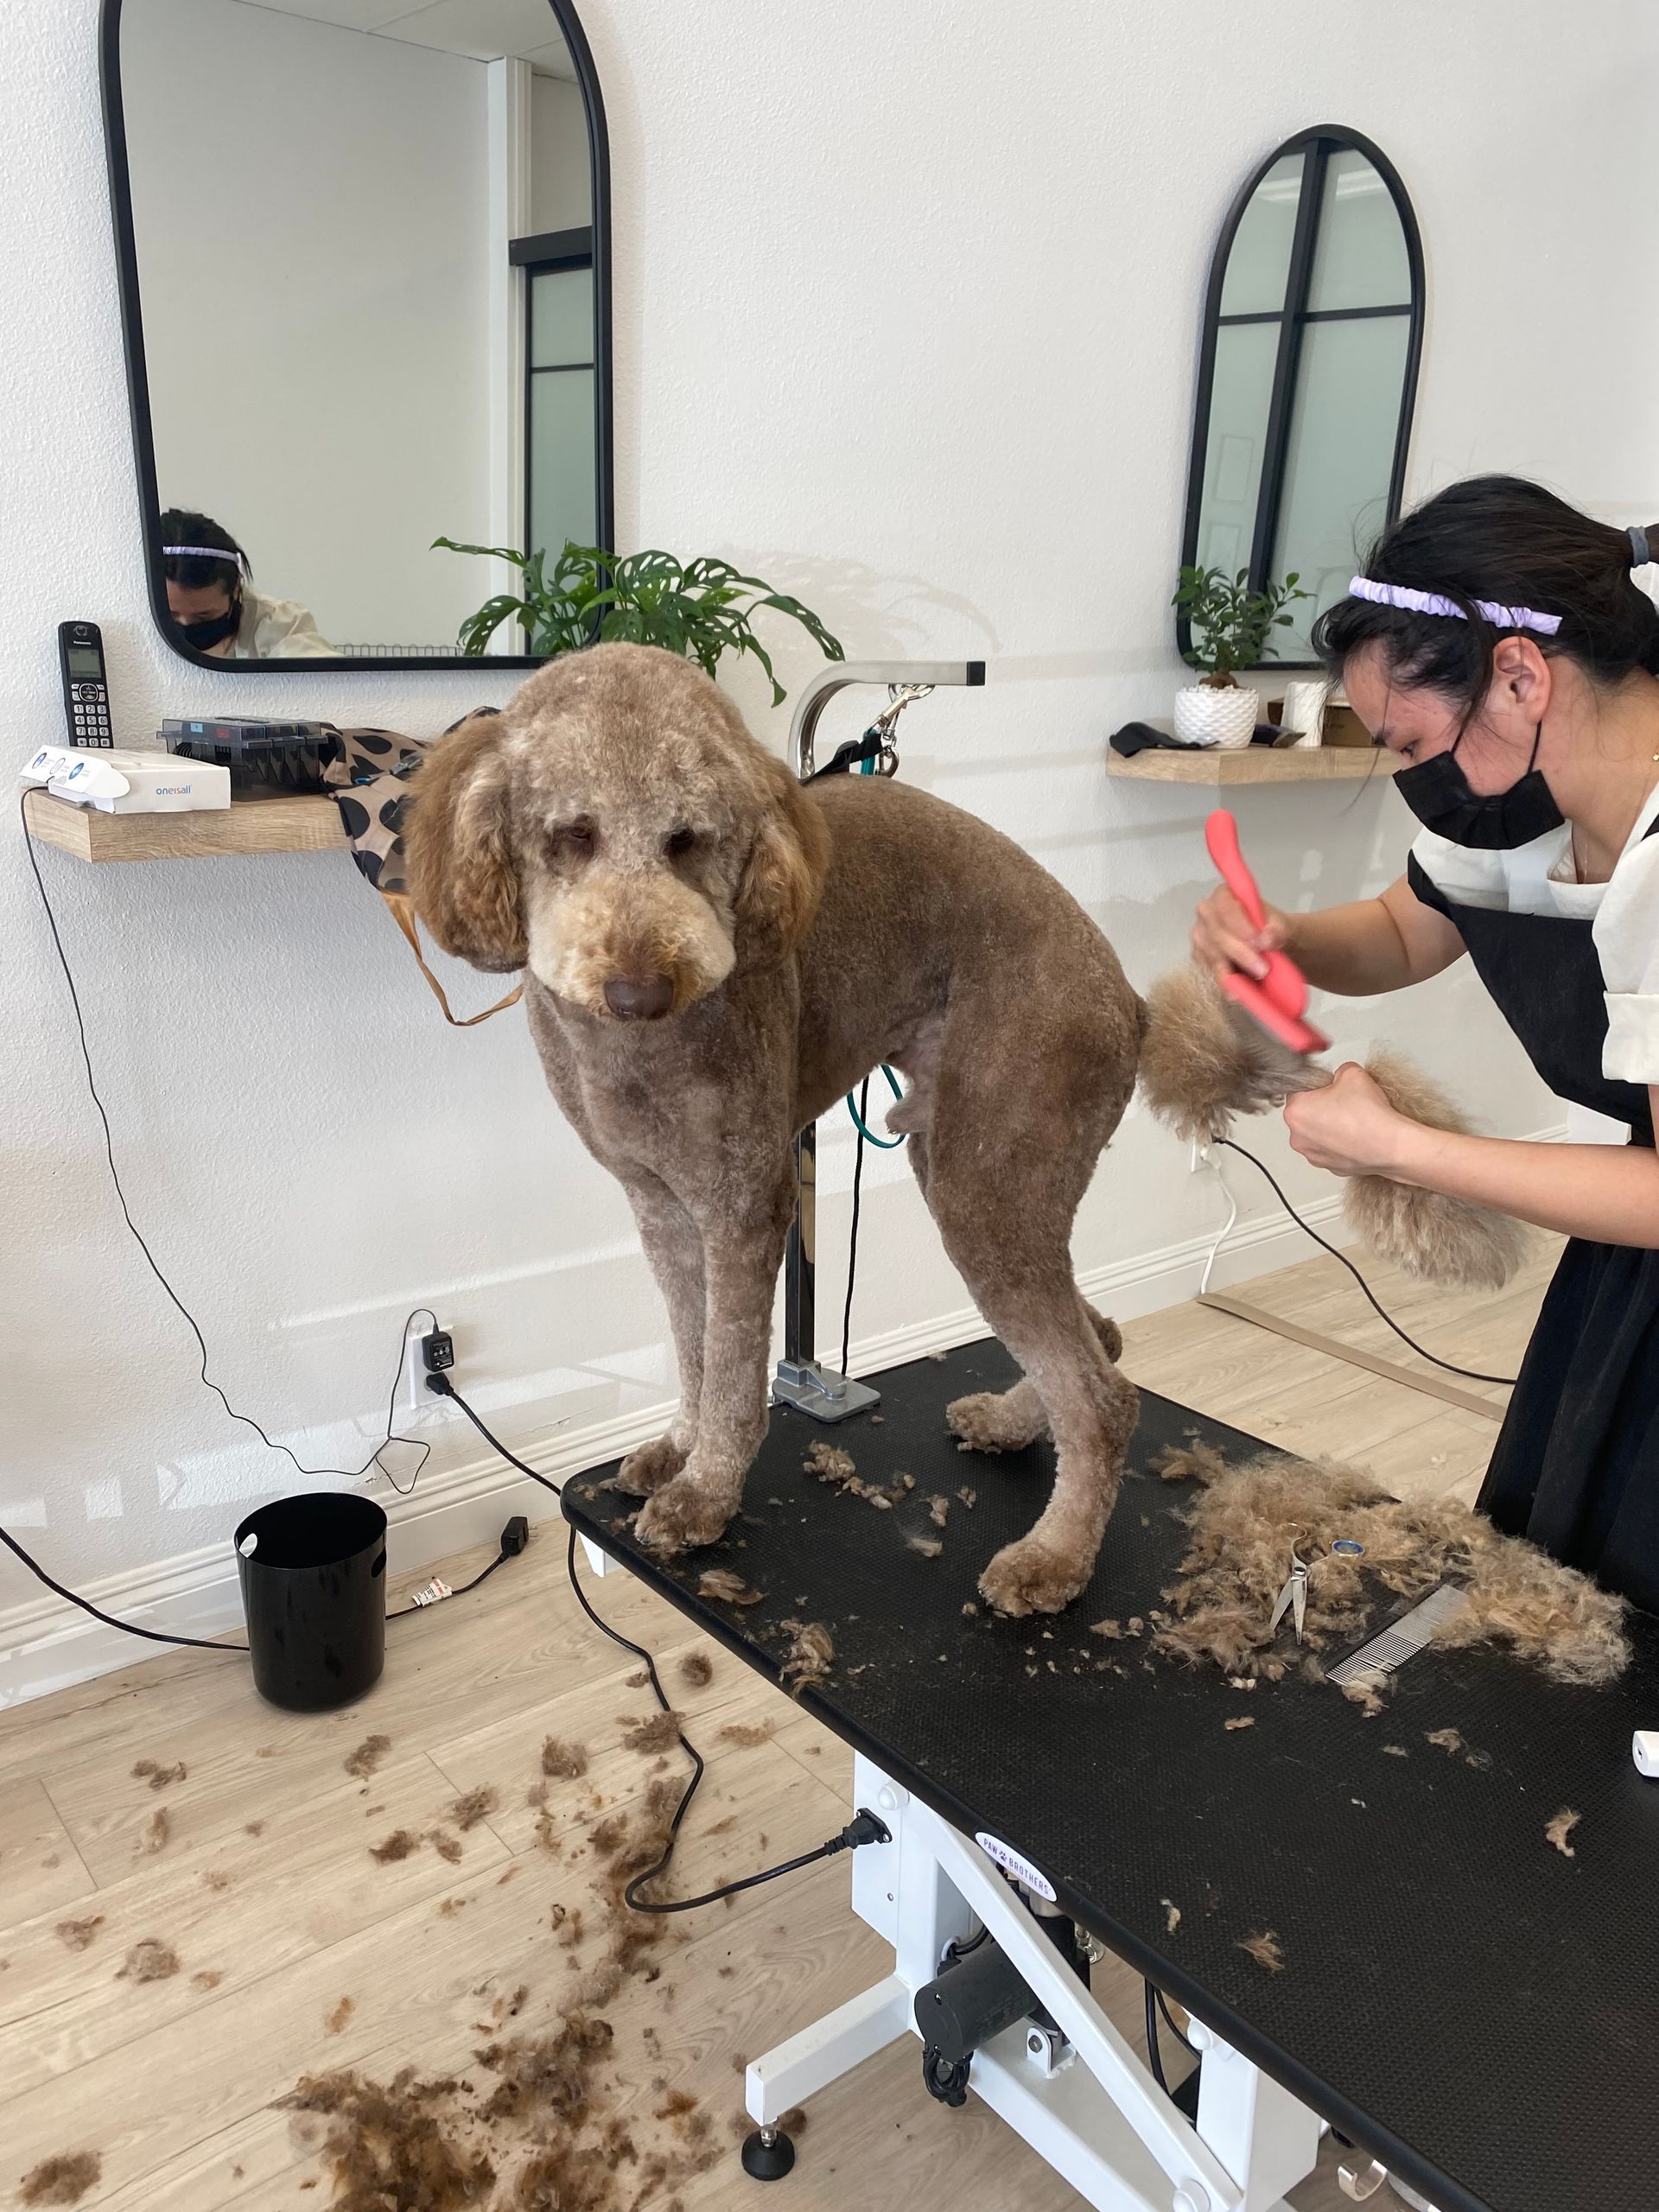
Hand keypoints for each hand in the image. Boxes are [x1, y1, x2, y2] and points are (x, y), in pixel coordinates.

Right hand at [1191, 884, 1288, 983]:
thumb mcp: (1283, 926)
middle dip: (1240, 953)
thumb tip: (1267, 939)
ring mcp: (1201, 935)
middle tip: (1263, 968)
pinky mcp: (1199, 956)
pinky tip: (1238, 989)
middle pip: (1216, 934)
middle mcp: (1207, 913)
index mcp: (1224, 895)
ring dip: (1232, 969)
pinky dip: (1224, 980)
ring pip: (1210, 954)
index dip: (1239, 924)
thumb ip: (1278, 930)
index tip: (1258, 942)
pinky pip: (1208, 969)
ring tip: (1255, 979)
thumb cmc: (1272, 929)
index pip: (1225, 906)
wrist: (1269, 947)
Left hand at [1283, 1063, 1409, 1178]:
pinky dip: (1341, 1142)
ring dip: (1331, 1125)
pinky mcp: (1330, 1167)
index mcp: (1295, 1112)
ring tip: (1354, 1119)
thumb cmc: (1369, 1115)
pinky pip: (1331, 1148)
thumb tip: (1341, 1076)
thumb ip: (1339, 1071)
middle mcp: (1298, 1137)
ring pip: (1318, 1133)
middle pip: (1306, 1113)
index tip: (1332, 1087)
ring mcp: (1313, 1155)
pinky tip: (1357, 1134)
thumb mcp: (1352, 1074)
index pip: (1298, 1090)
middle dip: (1323, 1106)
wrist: (1391, 1146)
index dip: (1318, 1085)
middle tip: (1346, 1102)